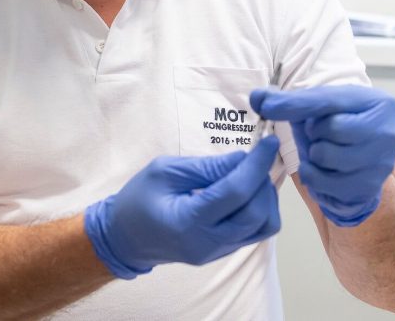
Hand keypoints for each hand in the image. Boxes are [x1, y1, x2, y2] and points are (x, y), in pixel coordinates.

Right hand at [84, 136, 280, 278]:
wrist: (125, 238)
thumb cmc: (138, 199)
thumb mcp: (163, 172)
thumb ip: (205, 167)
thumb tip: (243, 159)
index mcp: (188, 222)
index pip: (235, 192)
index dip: (256, 165)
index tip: (269, 142)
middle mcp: (208, 243)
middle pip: (257, 212)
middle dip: (263, 179)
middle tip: (257, 157)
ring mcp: (219, 252)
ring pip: (265, 226)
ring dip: (266, 197)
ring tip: (251, 175)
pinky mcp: (225, 252)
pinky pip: (256, 231)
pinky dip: (261, 208)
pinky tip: (248, 190)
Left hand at [250, 84, 394, 227]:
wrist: (363, 161)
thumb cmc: (340, 128)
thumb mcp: (319, 108)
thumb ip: (287, 100)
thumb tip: (258, 97)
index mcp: (378, 103)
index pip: (328, 101)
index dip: (294, 104)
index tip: (266, 106)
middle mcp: (388, 133)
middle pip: (330, 129)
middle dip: (315, 133)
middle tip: (320, 135)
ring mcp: (382, 163)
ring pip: (325, 156)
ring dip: (313, 156)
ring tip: (323, 152)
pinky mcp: (369, 189)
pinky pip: (324, 184)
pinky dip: (315, 178)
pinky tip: (324, 171)